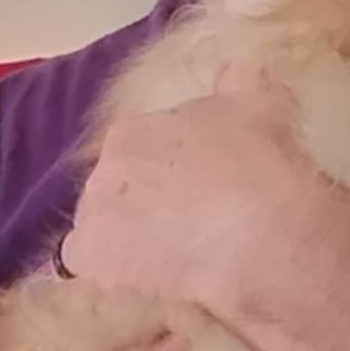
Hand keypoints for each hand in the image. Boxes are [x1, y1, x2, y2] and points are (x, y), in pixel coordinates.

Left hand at [64, 68, 333, 301]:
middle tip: (186, 222)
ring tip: (172, 258)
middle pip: (118, 188)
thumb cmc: (260, 162)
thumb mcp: (258, 104)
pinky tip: (151, 281)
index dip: (167, 169)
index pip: (137, 149)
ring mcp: (92, 216)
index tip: (195, 186)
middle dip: (145, 202)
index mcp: (133, 129)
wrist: (259, 230)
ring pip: (103, 229)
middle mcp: (103, 168)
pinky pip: (92, 270)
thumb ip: (237, 81)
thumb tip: (232, 69)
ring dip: (130, 240)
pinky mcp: (89, 262)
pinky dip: (116, 275)